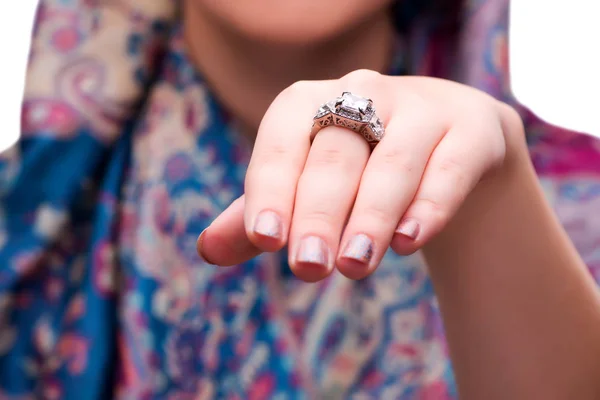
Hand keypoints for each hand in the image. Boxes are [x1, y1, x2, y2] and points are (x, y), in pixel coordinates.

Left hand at [197, 69, 523, 281]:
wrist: (444, 144)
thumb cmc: (359, 167)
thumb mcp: (305, 185)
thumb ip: (259, 217)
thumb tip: (207, 250)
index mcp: (312, 101)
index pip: (283, 141)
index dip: (272, 188)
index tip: (265, 239)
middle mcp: (365, 93)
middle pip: (335, 156)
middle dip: (319, 214)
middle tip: (309, 267)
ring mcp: (422, 107)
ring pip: (393, 162)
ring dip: (371, 217)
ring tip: (355, 266)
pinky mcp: (471, 130)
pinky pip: (449, 167)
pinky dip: (429, 205)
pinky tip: (409, 241)